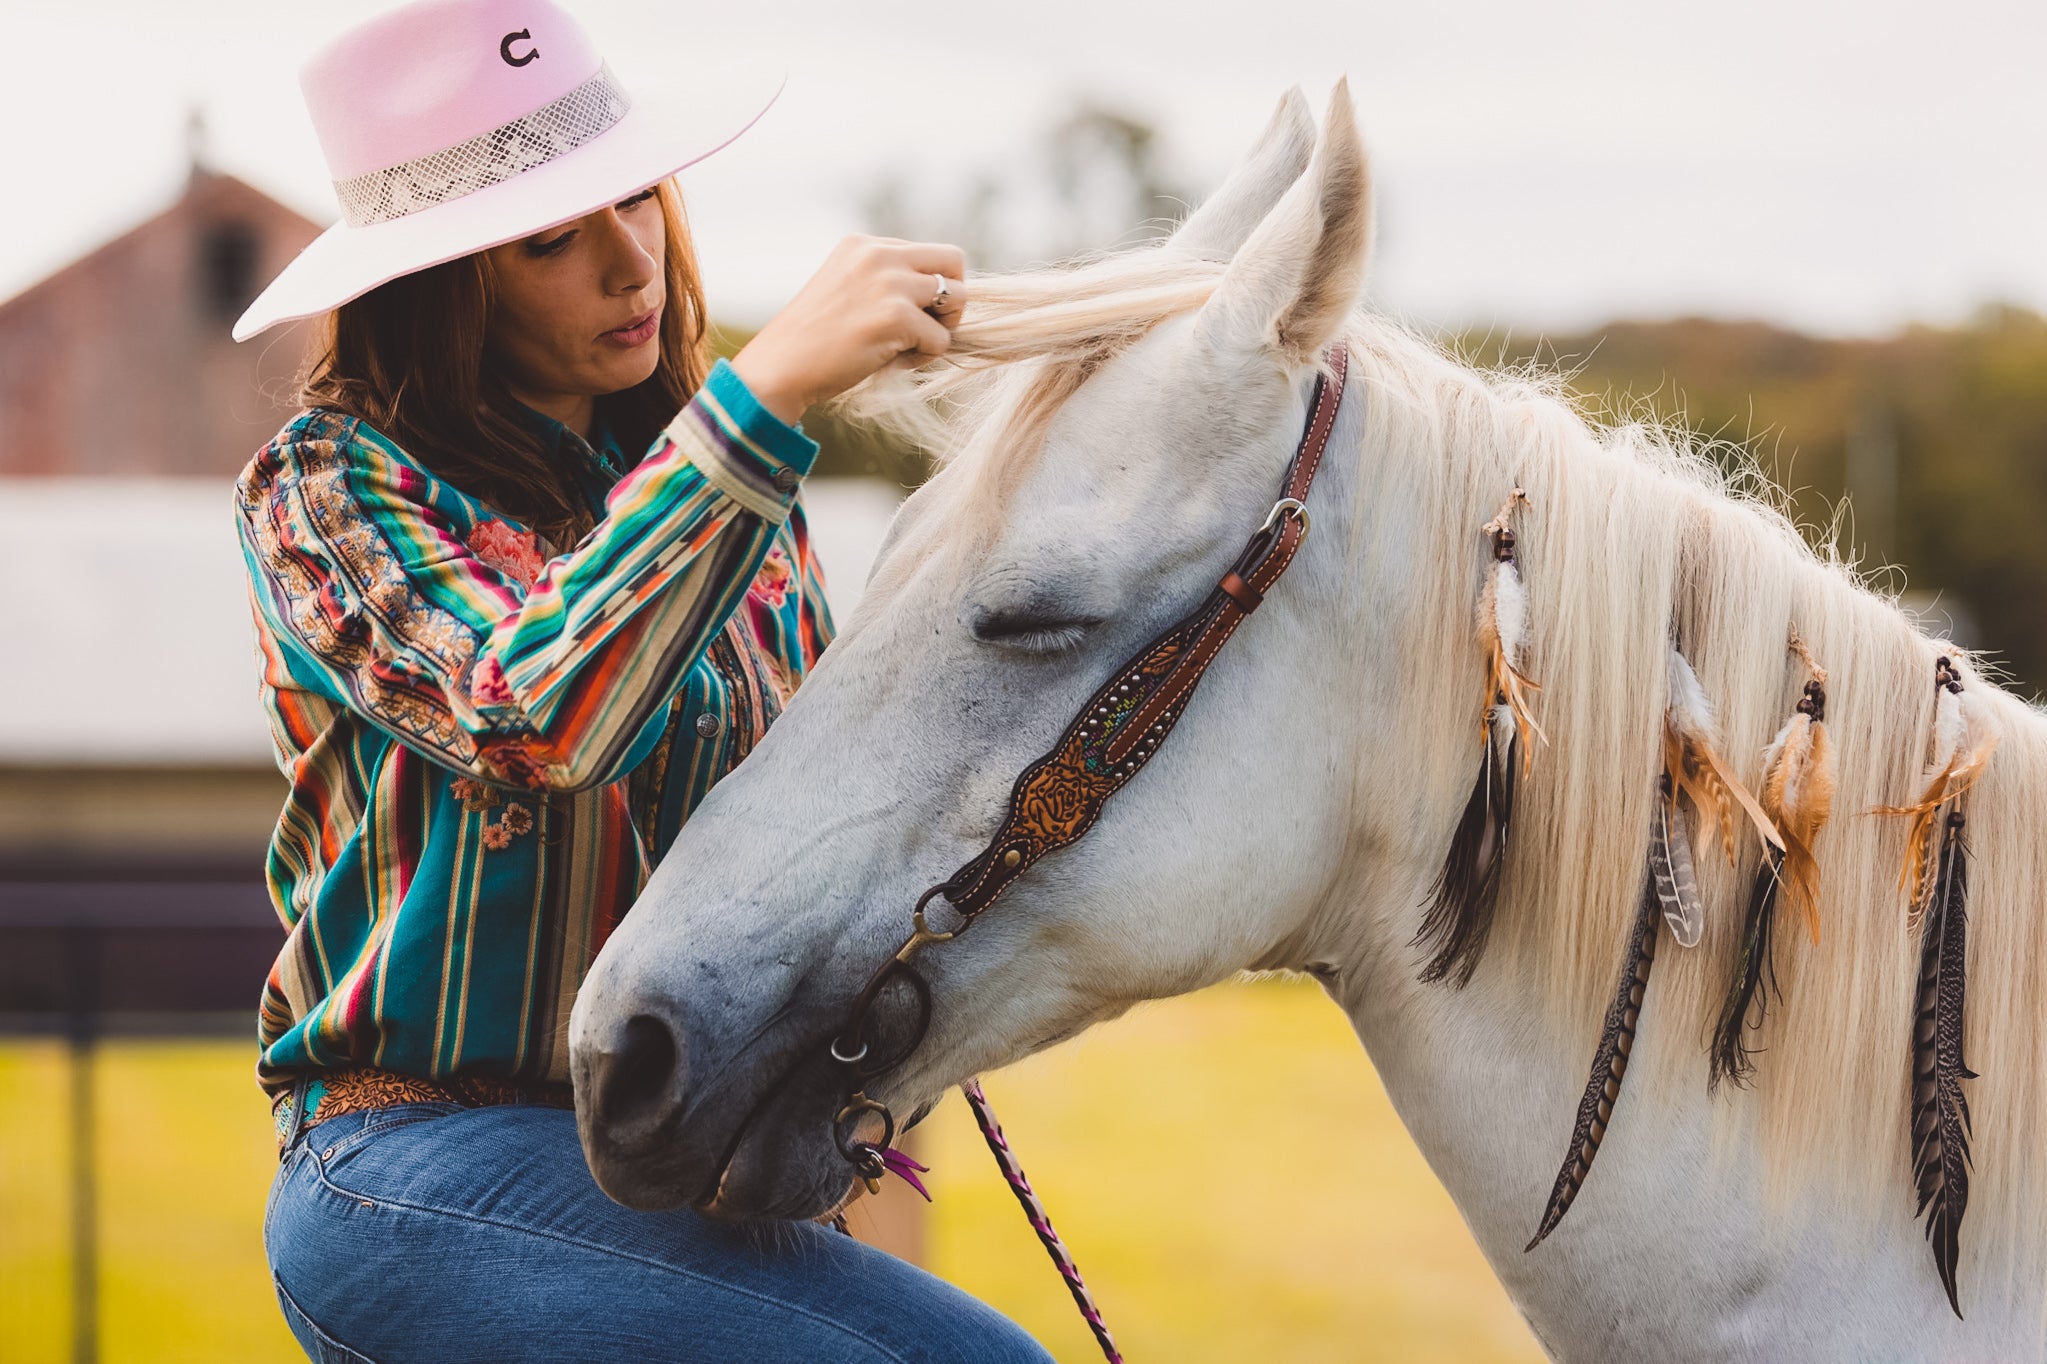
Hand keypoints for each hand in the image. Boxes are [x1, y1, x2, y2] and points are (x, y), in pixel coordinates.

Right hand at [729, 235, 966, 426]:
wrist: (780, 368)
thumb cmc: (813, 341)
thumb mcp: (847, 290)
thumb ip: (885, 281)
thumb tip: (944, 294)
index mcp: (863, 244)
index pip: (928, 253)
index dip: (928, 288)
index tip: (904, 315)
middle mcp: (878, 254)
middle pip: (954, 261)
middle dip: (951, 298)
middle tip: (928, 328)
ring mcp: (889, 283)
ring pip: (957, 299)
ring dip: (941, 329)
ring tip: (908, 347)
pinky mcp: (897, 317)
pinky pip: (942, 339)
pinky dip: (925, 357)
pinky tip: (893, 362)